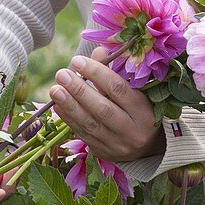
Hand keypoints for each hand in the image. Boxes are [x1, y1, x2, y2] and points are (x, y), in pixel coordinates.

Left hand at [50, 46, 165, 161]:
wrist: (150, 147)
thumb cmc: (141, 111)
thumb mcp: (135, 91)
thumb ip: (116, 72)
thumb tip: (99, 51)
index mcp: (144, 111)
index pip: (118, 89)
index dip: (97, 73)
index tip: (78, 60)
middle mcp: (133, 131)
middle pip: (102, 108)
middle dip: (79, 90)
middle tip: (61, 74)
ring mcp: (118, 145)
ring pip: (90, 124)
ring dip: (69, 105)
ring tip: (55, 90)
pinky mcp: (104, 153)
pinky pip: (84, 135)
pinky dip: (69, 119)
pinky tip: (58, 106)